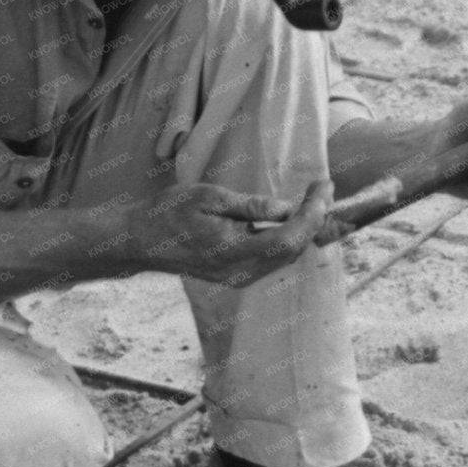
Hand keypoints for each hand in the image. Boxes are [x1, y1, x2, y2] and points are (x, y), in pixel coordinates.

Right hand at [121, 180, 333, 285]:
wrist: (143, 241)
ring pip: (286, 258)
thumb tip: (286, 208)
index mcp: (232, 252)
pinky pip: (273, 261)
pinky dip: (290, 239)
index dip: (311, 214)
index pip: (287, 239)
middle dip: (315, 219)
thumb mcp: (209, 197)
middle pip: (293, 251)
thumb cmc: (171, 213)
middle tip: (325, 189)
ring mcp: (239, 279)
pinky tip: (295, 219)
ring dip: (305, 230)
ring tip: (315, 201)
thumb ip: (250, 206)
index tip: (323, 187)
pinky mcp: (237, 277)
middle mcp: (240, 272)